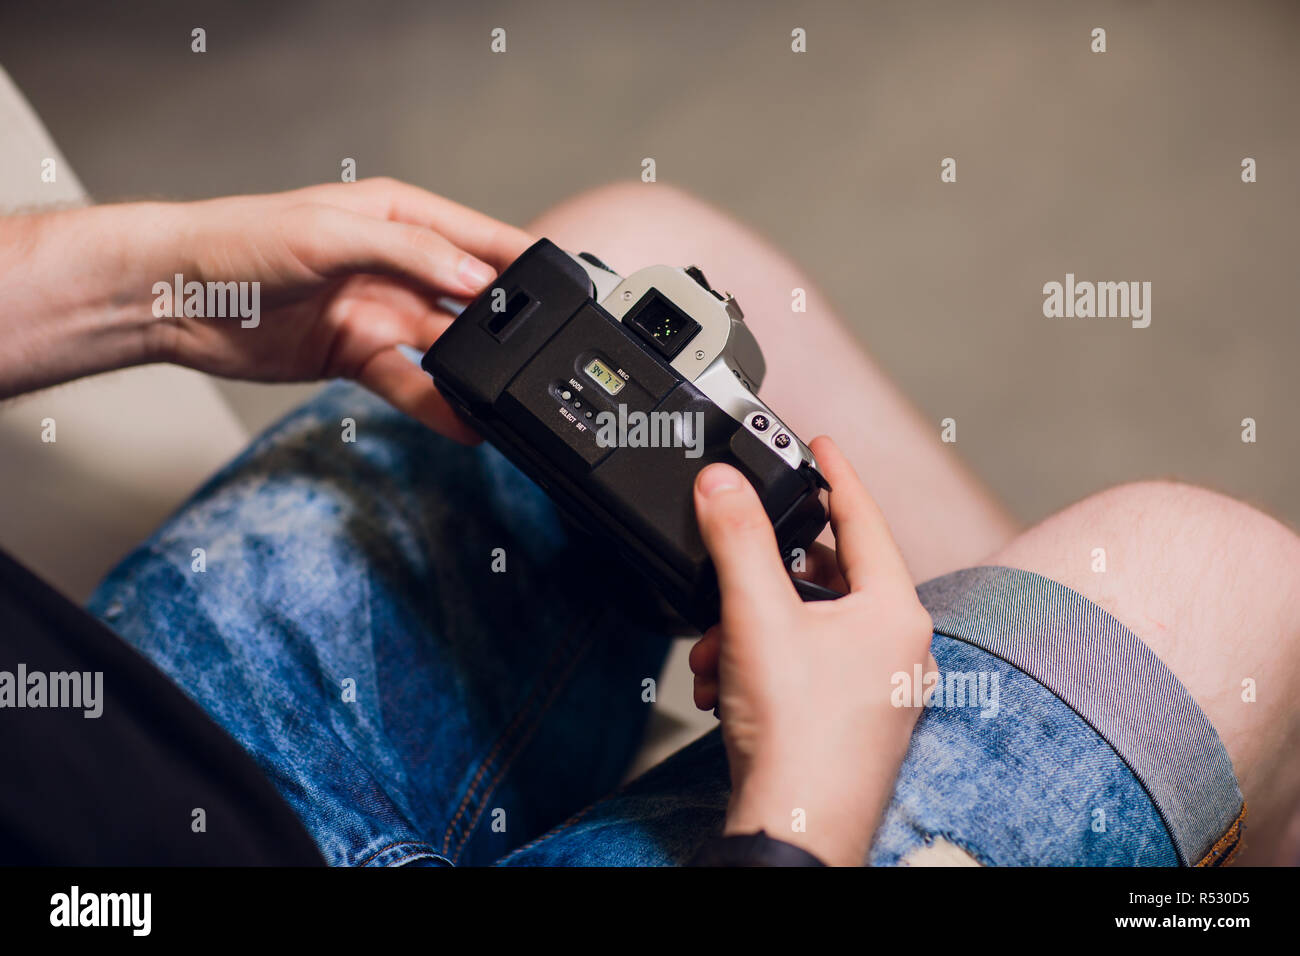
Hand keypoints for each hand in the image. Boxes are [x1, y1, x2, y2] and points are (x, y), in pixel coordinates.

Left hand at [0, 178, 533, 440]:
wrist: (175, 298)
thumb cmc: (240, 243)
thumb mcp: (332, 235)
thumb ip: (411, 254)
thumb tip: (475, 277)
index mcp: (398, 218)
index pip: (479, 238)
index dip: (522, 261)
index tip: (567, 287)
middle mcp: (396, 265)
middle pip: (470, 298)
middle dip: (506, 325)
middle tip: (542, 353)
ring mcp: (379, 313)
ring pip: (445, 347)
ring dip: (474, 372)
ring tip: (510, 397)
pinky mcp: (357, 356)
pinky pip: (410, 383)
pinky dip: (437, 404)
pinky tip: (466, 423)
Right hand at [689, 436, 935, 865]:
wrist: (797, 828)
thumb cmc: (799, 739)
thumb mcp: (756, 617)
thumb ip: (737, 540)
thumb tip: (723, 485)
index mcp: (894, 613)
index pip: (864, 519)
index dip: (836, 474)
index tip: (820, 444)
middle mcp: (897, 647)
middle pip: (828, 575)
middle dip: (765, 574)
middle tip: (735, 562)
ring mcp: (879, 686)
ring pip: (808, 624)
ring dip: (751, 626)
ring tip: (717, 651)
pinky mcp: (853, 716)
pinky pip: (806, 663)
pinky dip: (762, 662)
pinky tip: (727, 684)